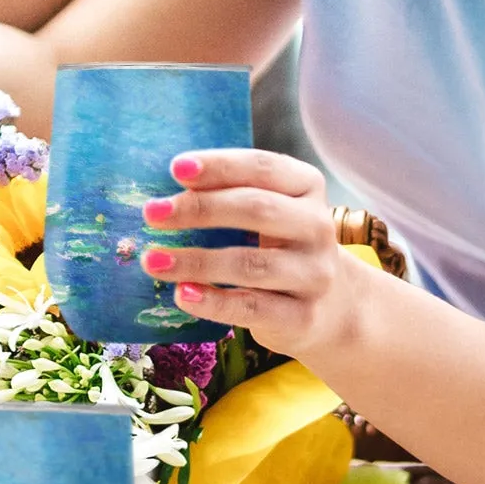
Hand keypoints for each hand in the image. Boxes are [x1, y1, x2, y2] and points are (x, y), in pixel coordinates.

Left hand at [140, 149, 377, 356]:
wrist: (332, 307)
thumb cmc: (281, 247)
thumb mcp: (269, 212)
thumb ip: (231, 194)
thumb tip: (166, 193)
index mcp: (306, 187)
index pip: (263, 168)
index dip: (219, 166)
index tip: (175, 168)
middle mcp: (317, 226)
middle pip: (256, 209)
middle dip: (199, 208)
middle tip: (152, 214)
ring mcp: (314, 274)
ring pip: (250, 264)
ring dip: (195, 261)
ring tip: (153, 261)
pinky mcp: (304, 317)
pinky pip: (251, 308)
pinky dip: (212, 301)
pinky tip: (181, 294)